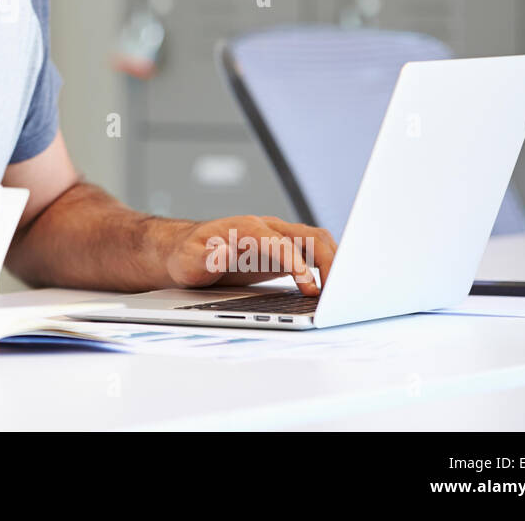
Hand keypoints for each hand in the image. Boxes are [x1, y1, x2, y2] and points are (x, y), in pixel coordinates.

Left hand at [164, 215, 337, 295]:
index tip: (310, 288)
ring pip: (316, 240)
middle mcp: (265, 228)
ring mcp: (276, 236)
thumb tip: (224, 251)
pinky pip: (312, 250)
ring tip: (339, 293)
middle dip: (329, 263)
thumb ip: (206, 257)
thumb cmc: (186, 256)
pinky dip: (327, 264)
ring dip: (333, 262)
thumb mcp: (188, 261)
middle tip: (336, 295)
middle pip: (309, 236)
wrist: (184, 250)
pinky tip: (330, 286)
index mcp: (245, 229)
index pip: (283, 244)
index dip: (299, 266)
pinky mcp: (281, 248)